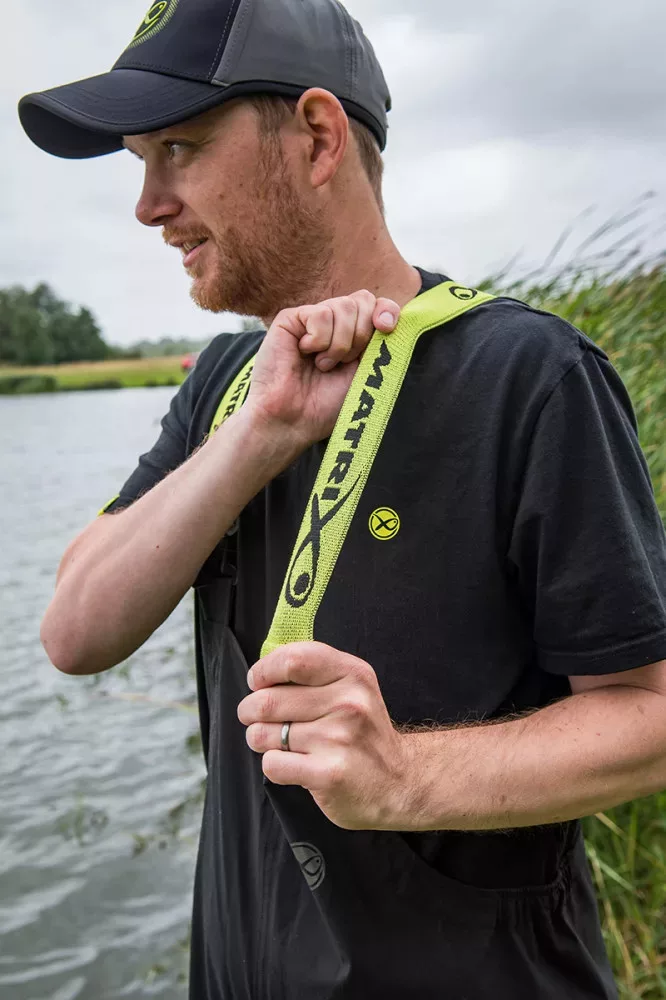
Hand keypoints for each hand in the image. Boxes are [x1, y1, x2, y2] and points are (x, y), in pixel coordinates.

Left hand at [237, 642, 417, 830]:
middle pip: (268, 699)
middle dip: (250, 710)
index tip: (257, 682)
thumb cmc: (363, 733)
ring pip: (264, 734)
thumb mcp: (353, 688)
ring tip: (276, 742)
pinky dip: (274, 765)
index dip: (264, 670)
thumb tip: (262, 672)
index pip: (293, 659)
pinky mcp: (329, 774)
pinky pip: (272, 764)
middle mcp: (349, 703)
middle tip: (254, 717)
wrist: (400, 783)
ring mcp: (339, 739)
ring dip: (259, 739)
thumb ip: (314, 672)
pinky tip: (293, 764)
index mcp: (353, 674)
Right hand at [245, 291, 400, 448]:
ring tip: (322, 365)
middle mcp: (334, 324)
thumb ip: (380, 344)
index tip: (386, 328)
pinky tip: (304, 353)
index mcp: (354, 335)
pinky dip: (319, 340)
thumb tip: (390, 318)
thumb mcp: (365, 373)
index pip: (378, 304)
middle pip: (363, 300)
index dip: (387, 310)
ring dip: (339, 344)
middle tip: (343, 363)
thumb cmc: (326, 406)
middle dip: (361, 336)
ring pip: (344, 306)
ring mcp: (312, 319)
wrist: (293, 419)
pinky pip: (321, 313)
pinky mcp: (290, 319)